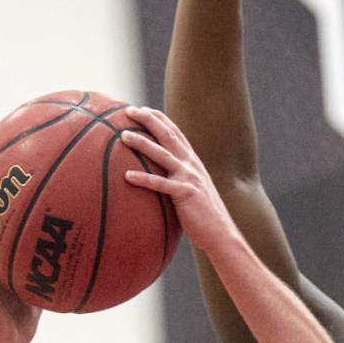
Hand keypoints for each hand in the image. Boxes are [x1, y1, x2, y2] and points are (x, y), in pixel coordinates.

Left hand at [121, 108, 236, 254]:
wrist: (221, 233)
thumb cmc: (203, 217)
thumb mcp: (192, 191)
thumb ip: (179, 180)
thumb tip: (161, 180)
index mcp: (193, 162)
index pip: (175, 133)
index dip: (159, 118)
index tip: (142, 109)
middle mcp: (191, 165)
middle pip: (168, 135)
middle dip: (148, 119)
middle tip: (129, 110)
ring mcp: (189, 178)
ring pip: (162, 154)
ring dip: (141, 143)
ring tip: (123, 135)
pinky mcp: (185, 194)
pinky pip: (160, 184)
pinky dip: (143, 179)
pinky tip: (127, 176)